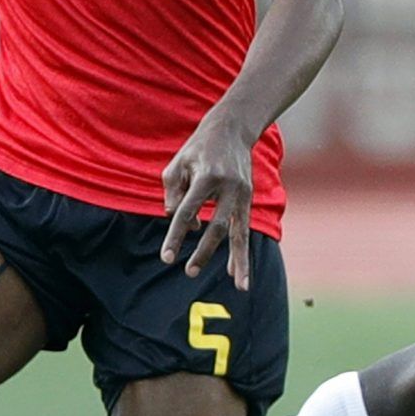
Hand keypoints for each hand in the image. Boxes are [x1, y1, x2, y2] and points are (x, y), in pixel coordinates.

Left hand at [159, 112, 255, 289]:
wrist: (232, 129)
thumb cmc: (198, 148)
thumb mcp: (176, 164)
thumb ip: (173, 195)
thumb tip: (182, 224)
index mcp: (207, 176)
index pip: (187, 212)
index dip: (175, 236)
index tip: (166, 257)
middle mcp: (229, 187)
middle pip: (217, 227)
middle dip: (204, 252)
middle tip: (189, 272)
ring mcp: (243, 193)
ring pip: (239, 232)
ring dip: (238, 260)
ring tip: (240, 286)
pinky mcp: (248, 198)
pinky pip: (243, 228)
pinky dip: (240, 250)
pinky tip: (236, 272)